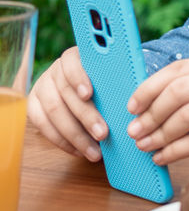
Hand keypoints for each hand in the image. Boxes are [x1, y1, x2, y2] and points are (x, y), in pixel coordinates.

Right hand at [28, 46, 107, 160]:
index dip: (78, 78)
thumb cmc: (103, 83)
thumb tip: (133, 100)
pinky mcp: (33, 106)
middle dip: (85, 116)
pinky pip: (42, 126)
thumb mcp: (108, 77)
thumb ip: (115, 83)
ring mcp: (41, 88)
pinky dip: (62, 141)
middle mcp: (54, 71)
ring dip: (75, 135)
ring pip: (53, 112)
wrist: (82, 87)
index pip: (72, 63)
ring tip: (94, 152)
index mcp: (74, 58)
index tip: (89, 94)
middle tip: (104, 134)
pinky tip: (78, 151)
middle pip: (66, 93)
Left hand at [125, 58, 188, 164]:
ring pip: (186, 117)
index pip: (178, 70)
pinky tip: (162, 157)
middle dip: (150, 114)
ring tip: (146, 146)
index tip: (131, 106)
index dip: (148, 88)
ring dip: (159, 135)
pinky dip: (173, 152)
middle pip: (178, 92)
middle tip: (134, 131)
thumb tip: (144, 106)